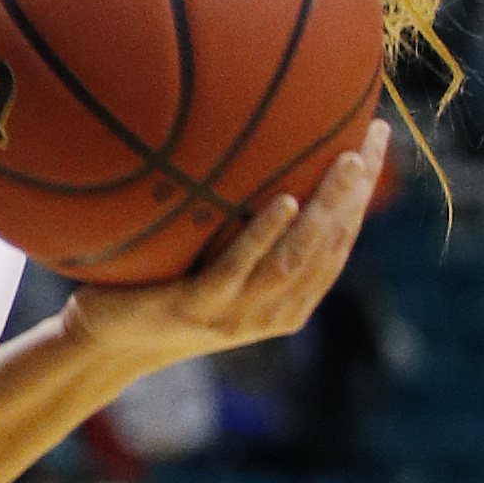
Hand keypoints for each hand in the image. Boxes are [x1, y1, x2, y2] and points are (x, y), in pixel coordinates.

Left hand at [62, 124, 388, 369]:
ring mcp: (236, 314)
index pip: (339, 240)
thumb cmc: (157, 291)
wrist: (105, 344)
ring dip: (325, 209)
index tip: (378, 138)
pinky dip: (264, 234)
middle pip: (330, 246)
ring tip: (347, 162)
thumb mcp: (213, 263)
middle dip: (356, 193)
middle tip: (372, 139)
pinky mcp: (196, 308)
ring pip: (296, 259)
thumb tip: (255, 153)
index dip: (363, 192)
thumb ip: (241, 228)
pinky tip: (284, 201)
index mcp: (287, 300)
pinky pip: (237, 268)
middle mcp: (272, 311)